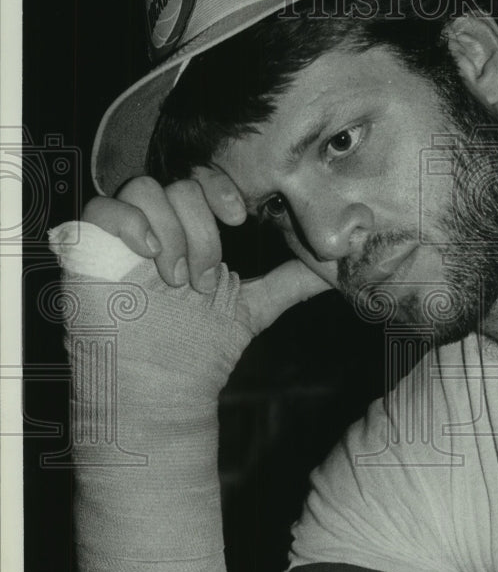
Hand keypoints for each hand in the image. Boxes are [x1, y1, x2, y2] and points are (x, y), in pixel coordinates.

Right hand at [82, 168, 329, 334]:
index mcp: (190, 233)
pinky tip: (149, 255)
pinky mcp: (88, 250)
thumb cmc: (198, 350)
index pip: (202, 181)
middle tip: (203, 278)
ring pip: (143, 189)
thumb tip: (335, 269)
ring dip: (170, 230)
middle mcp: (156, 228)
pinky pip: (100, 207)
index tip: (241, 217)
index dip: (221, 188)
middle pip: (178, 185)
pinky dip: (128, 222)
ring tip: (176, 279)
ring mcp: (121, 237)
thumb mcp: (254, 309)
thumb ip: (289, 283)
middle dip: (200, 229)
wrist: (159, 389)